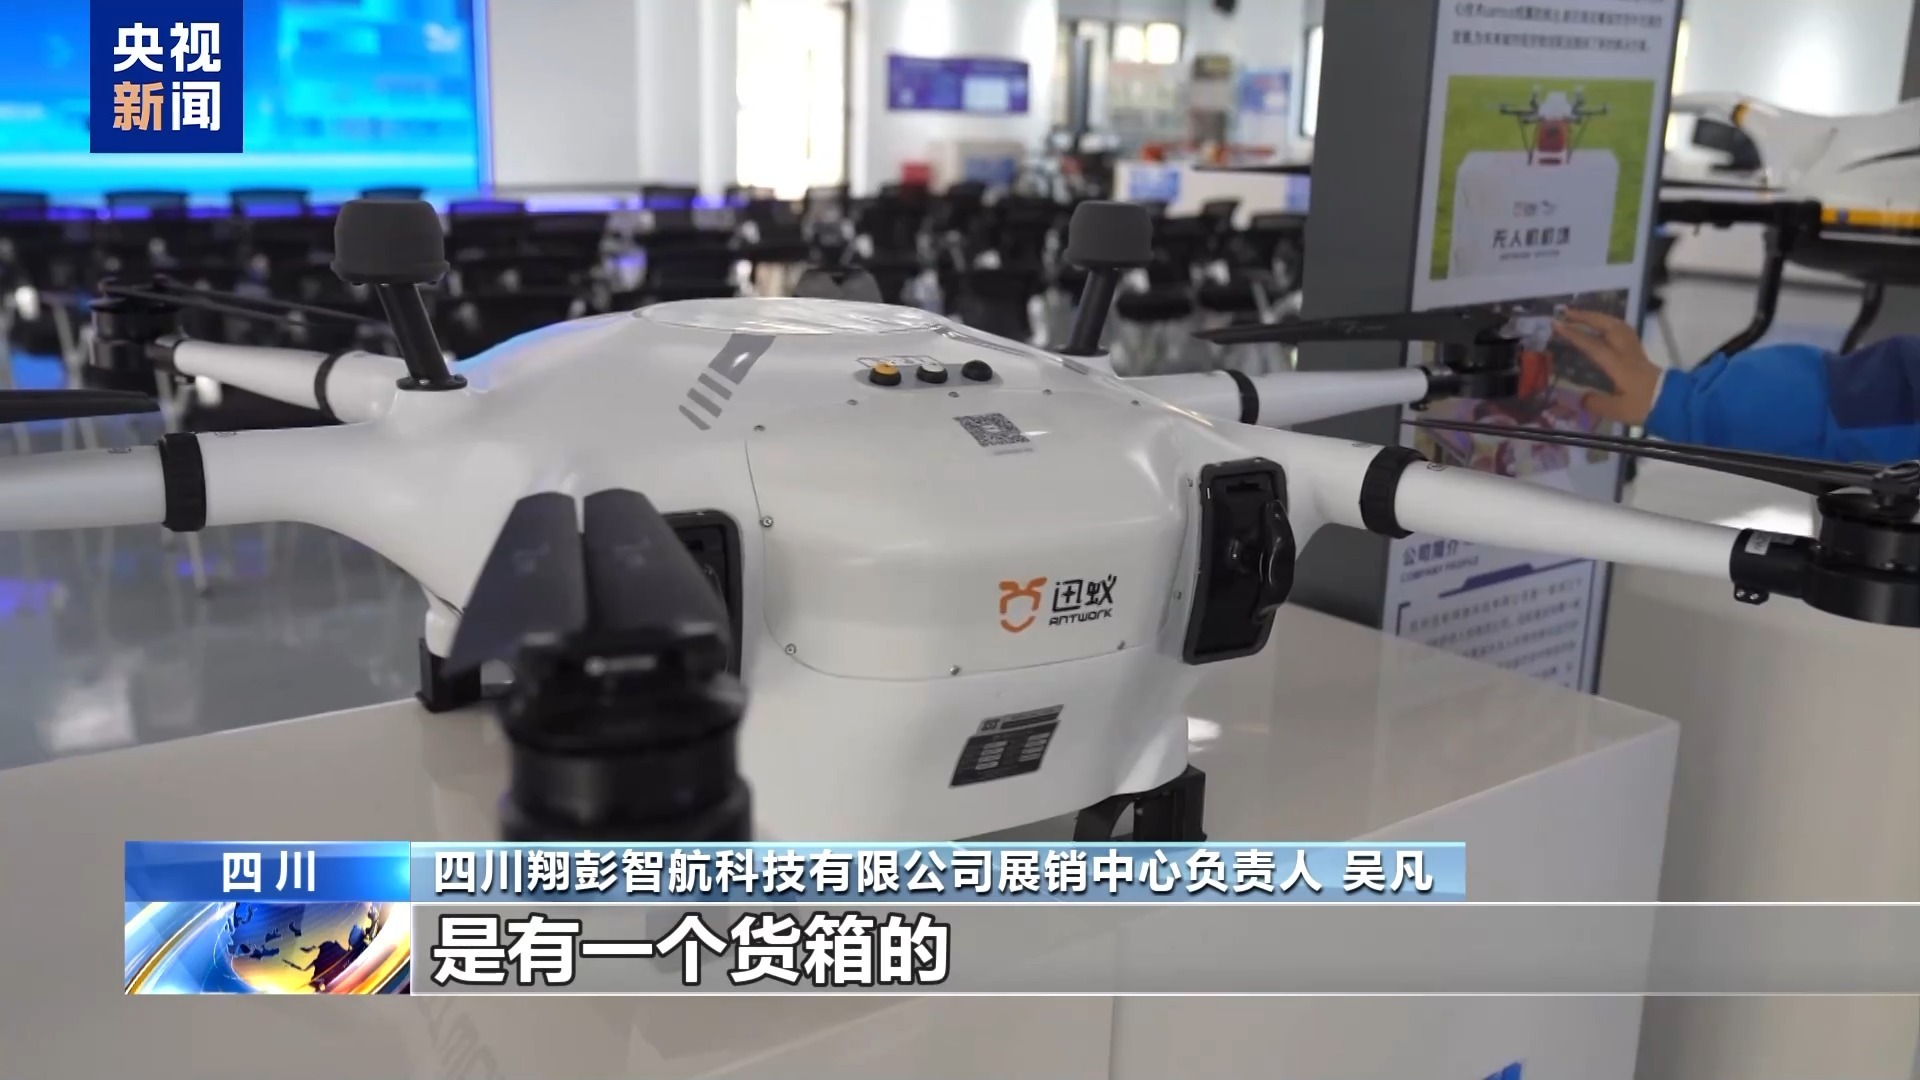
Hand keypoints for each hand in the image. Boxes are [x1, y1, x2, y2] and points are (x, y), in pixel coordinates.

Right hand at [1552, 309, 1661, 424]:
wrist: (1674, 403)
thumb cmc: (1645, 406)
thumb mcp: (1618, 410)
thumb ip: (1596, 403)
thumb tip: (1581, 397)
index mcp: (1617, 364)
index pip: (1592, 344)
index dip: (1573, 334)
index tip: (1556, 324)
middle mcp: (1626, 352)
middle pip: (1607, 326)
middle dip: (1586, 316)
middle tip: (1567, 312)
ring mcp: (1634, 351)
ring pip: (1618, 325)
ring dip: (1599, 317)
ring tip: (1583, 315)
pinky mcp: (1639, 354)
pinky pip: (1624, 331)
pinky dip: (1610, 324)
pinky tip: (1604, 327)